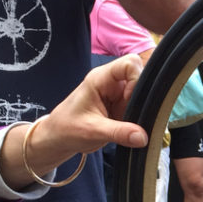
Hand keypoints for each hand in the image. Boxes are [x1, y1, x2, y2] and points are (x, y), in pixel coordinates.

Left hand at [2, 57, 147, 189]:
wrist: (59, 138)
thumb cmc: (67, 129)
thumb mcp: (93, 131)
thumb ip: (119, 132)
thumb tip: (143, 137)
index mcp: (100, 79)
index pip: (129, 63)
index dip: (138, 78)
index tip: (132, 100)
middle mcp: (112, 83)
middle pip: (140, 77)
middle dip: (142, 97)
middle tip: (132, 115)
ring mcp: (118, 95)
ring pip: (143, 94)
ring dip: (141, 109)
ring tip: (128, 124)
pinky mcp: (122, 107)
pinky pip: (140, 106)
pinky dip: (140, 116)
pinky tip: (129, 127)